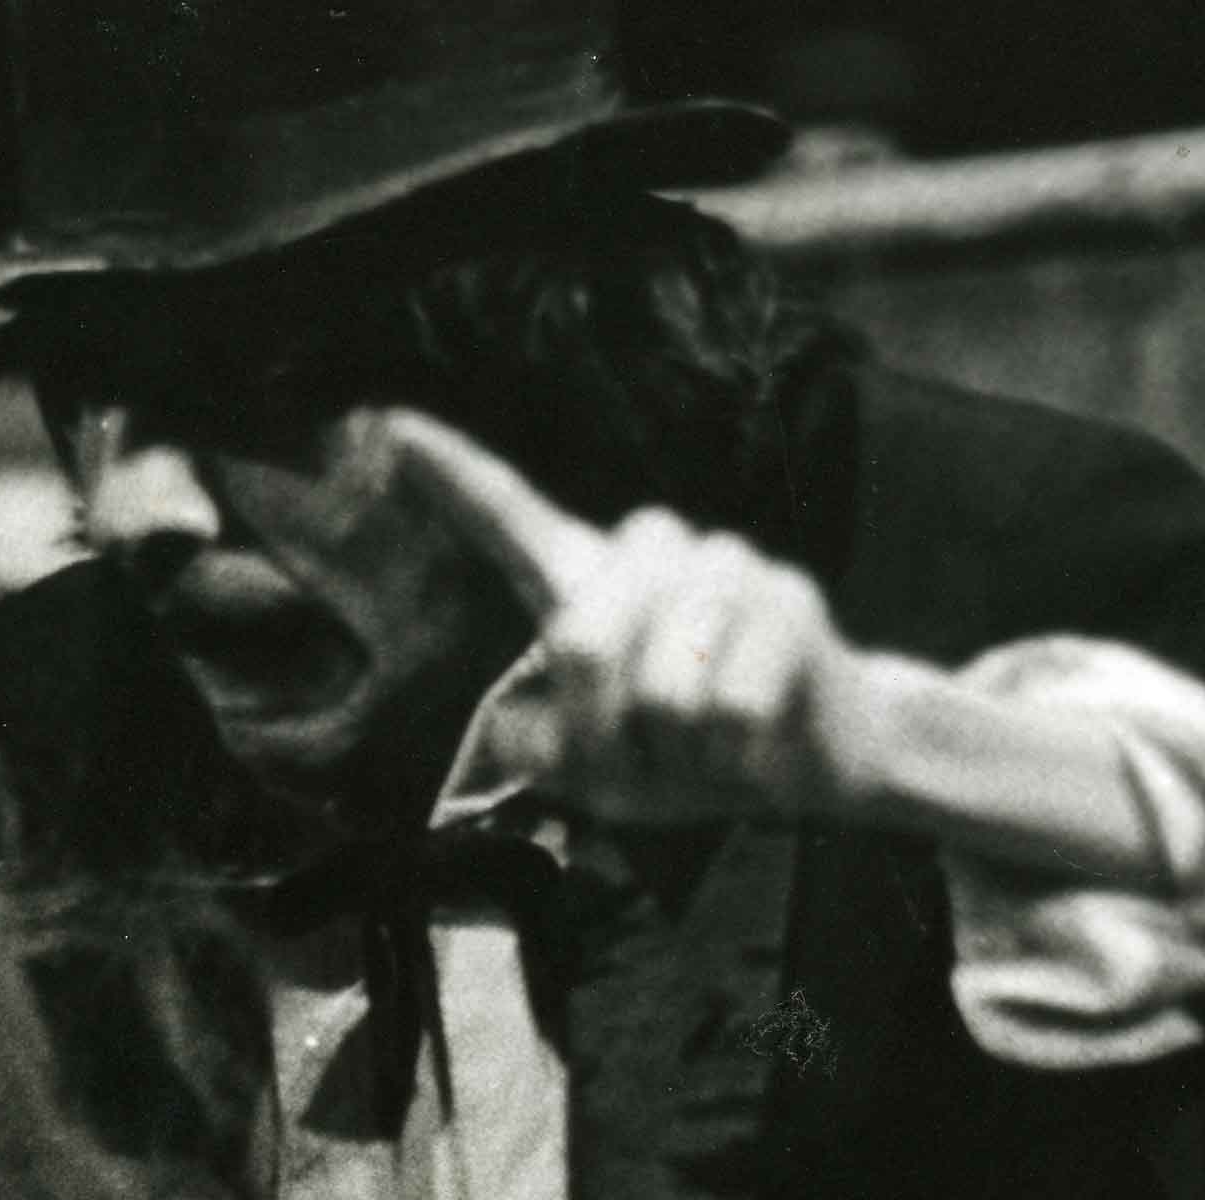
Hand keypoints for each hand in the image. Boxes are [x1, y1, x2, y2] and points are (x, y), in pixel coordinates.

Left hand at [380, 407, 901, 828]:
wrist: (817, 757)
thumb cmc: (691, 754)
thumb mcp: (602, 770)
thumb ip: (548, 748)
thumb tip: (519, 727)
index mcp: (593, 581)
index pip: (511, 517)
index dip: (452, 476)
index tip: (387, 424)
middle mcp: (654, 552)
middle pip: (581, 638)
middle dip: (609, 727)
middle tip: (654, 752)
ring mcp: (726, 564)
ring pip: (663, 689)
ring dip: (679, 750)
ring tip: (709, 742)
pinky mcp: (790, 598)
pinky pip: (728, 710)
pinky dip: (732, 757)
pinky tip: (754, 743)